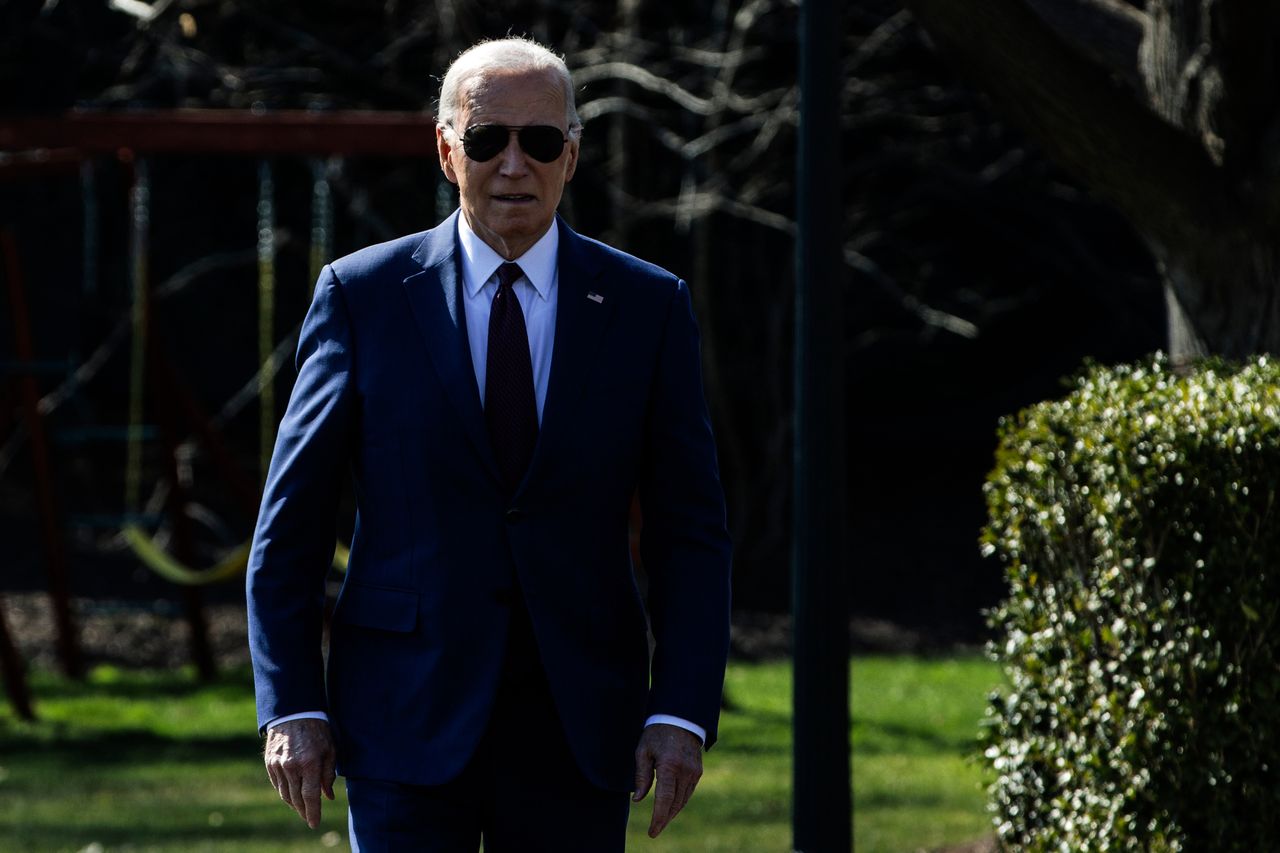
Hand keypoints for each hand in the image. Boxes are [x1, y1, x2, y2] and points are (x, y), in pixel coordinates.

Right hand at [264, 718, 336, 828]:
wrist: (294, 713)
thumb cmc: (317, 730)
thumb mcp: (330, 749)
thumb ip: (329, 775)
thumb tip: (328, 797)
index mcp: (309, 763)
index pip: (310, 796)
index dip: (313, 812)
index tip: (314, 823)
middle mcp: (291, 767)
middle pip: (296, 798)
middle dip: (304, 811)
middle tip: (309, 818)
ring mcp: (278, 765)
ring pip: (285, 794)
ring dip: (294, 804)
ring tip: (302, 809)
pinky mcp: (269, 763)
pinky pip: (278, 785)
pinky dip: (285, 793)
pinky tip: (292, 796)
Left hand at [632, 723, 703, 837]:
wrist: (680, 718)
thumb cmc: (657, 733)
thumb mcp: (643, 751)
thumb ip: (641, 776)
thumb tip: (638, 800)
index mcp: (669, 765)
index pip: (664, 799)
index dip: (658, 818)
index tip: (652, 832)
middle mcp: (685, 771)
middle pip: (675, 803)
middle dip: (664, 819)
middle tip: (654, 830)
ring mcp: (694, 772)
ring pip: (683, 800)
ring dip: (672, 813)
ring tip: (661, 822)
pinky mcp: (698, 771)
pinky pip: (688, 792)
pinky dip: (679, 802)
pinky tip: (671, 808)